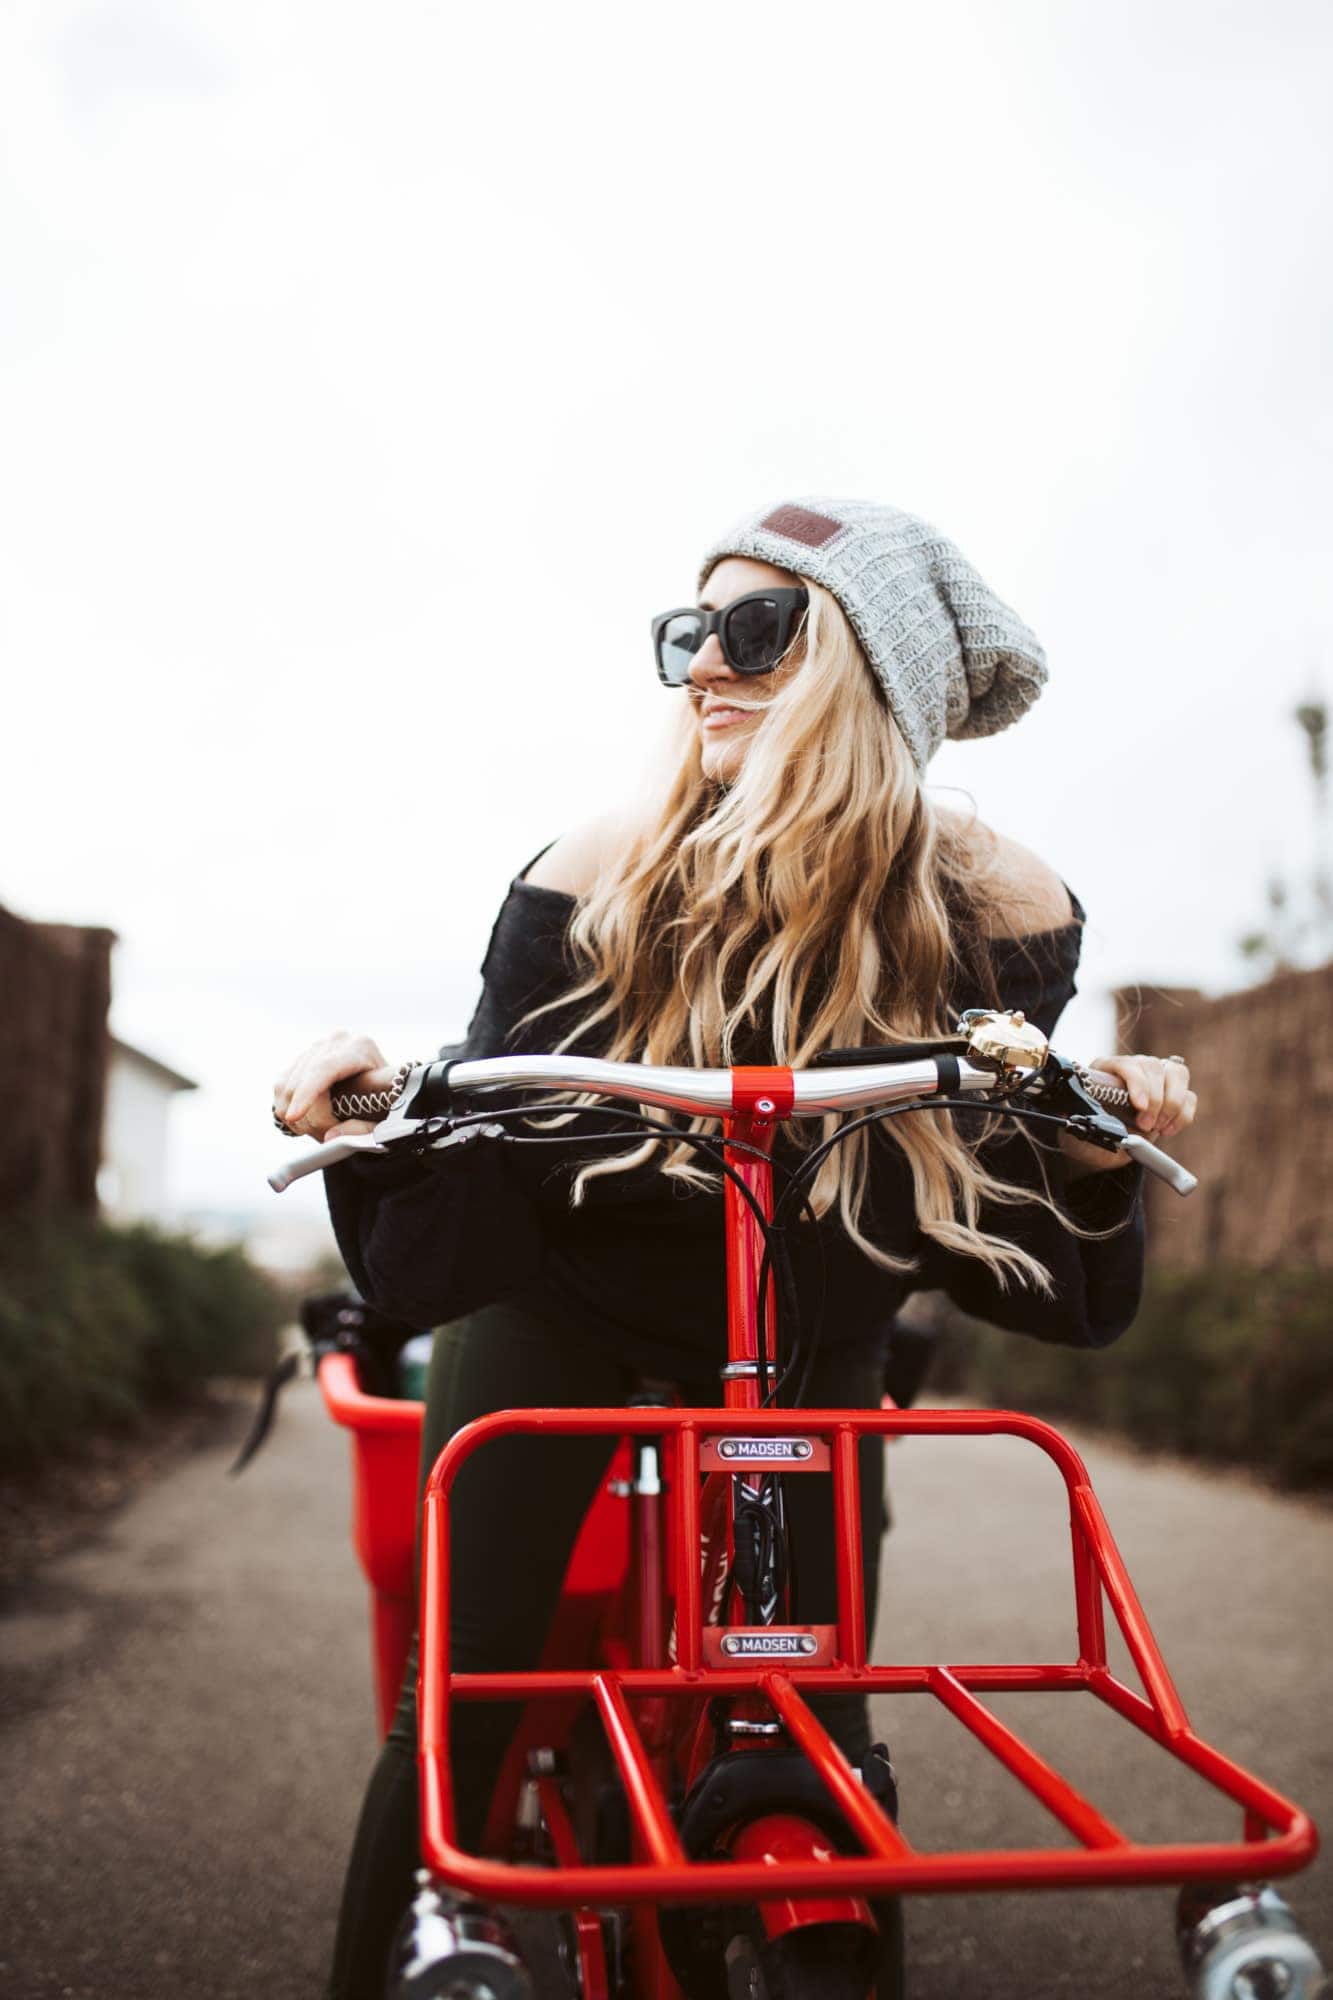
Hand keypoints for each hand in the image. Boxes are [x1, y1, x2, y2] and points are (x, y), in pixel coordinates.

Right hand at [272, 1032, 395, 1141]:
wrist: (385, 1084)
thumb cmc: (388, 1100)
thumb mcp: (385, 1115)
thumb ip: (361, 1129)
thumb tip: (330, 1138)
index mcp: (359, 1047)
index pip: (325, 1068)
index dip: (307, 1094)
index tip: (294, 1117)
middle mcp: (335, 1042)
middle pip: (303, 1081)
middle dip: (307, 1117)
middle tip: (323, 1138)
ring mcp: (316, 1048)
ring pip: (287, 1086)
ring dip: (295, 1117)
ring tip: (318, 1132)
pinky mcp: (301, 1060)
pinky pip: (281, 1087)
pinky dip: (286, 1110)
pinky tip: (304, 1121)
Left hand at [1059, 1053, 1195, 1174]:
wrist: (1102, 1151)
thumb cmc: (1086, 1137)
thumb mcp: (1077, 1130)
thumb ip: (1078, 1120)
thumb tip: (1077, 1116)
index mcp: (1105, 1070)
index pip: (1126, 1064)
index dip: (1137, 1083)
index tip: (1140, 1106)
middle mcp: (1132, 1068)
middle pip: (1155, 1066)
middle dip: (1156, 1099)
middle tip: (1146, 1125)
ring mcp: (1154, 1080)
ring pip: (1177, 1073)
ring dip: (1173, 1103)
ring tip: (1158, 1128)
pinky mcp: (1172, 1096)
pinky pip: (1189, 1096)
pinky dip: (1183, 1115)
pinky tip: (1167, 1130)